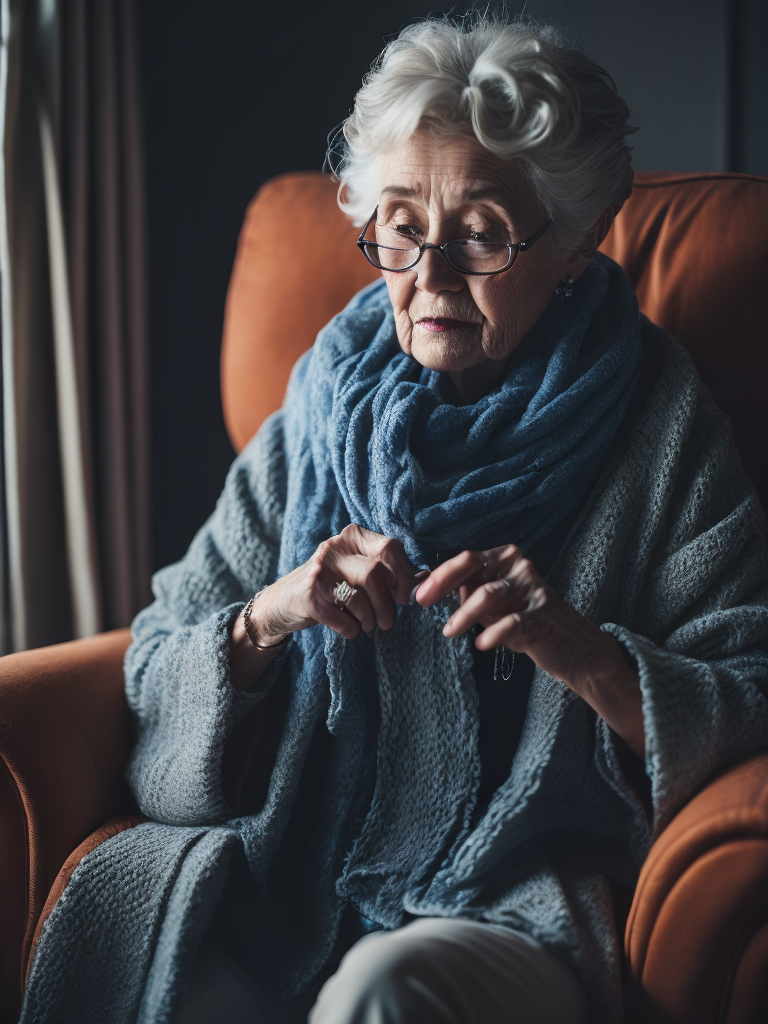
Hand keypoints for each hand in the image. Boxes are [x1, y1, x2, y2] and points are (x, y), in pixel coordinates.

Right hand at [250, 524, 421, 643]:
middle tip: (388, 623)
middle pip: (376, 573)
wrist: (282, 602)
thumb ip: (388, 571)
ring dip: (370, 620)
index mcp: (352, 537)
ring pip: (359, 597)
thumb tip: (423, 578)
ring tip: (369, 628)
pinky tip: (351, 630)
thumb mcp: (358, 570)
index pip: (390, 548)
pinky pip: (342, 619)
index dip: (404, 576)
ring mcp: (319, 572)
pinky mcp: (308, 597)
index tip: (405, 598)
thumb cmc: (331, 585)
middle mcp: (334, 548)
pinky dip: (352, 630)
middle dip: (388, 604)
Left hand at [414, 545, 644, 757]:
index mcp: (507, 559)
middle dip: (444, 584)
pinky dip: (491, 634)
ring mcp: (533, 590)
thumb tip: (432, 590)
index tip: (420, 595)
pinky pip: (510, 623)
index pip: (467, 559)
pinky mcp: (542, 616)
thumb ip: (470, 594)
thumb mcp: (496, 605)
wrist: (573, 648)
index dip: (440, 575)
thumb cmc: (527, 624)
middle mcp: (520, 568)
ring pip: (487, 595)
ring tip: (450, 632)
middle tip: (424, 603)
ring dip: (463, 615)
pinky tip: (480, 644)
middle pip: (474, 567)